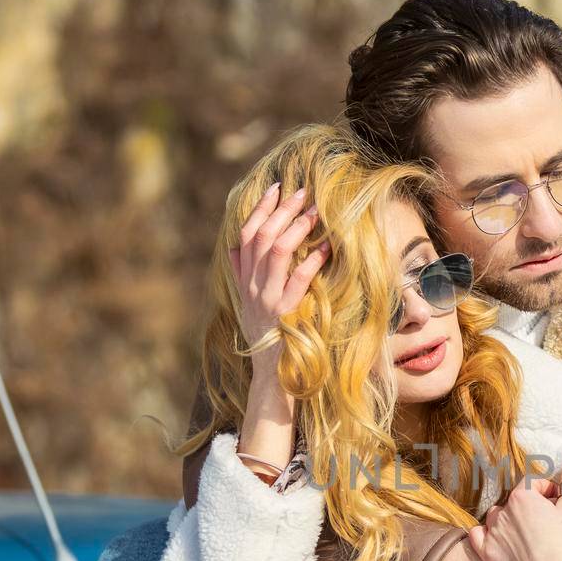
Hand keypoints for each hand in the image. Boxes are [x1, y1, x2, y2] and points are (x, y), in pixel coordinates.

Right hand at [229, 180, 330, 358]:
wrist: (270, 372)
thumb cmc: (266, 334)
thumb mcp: (247, 302)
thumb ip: (241, 274)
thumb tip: (234, 247)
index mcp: (244, 280)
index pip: (246, 235)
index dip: (260, 209)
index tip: (276, 188)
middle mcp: (252, 286)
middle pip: (262, 237)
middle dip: (282, 211)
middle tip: (303, 192)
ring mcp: (266, 299)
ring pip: (276, 252)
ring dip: (297, 228)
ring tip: (315, 213)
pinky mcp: (284, 313)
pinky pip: (298, 281)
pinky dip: (313, 261)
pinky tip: (327, 248)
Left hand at [467, 479, 561, 560]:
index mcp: (523, 497)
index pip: (532, 483)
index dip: (546, 490)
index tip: (556, 500)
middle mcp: (503, 511)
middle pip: (513, 500)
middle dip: (527, 506)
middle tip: (544, 521)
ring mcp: (492, 533)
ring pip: (494, 517)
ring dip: (506, 520)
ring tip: (525, 533)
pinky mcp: (487, 554)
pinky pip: (477, 535)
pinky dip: (485, 534)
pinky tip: (497, 539)